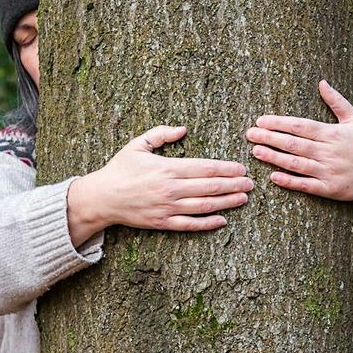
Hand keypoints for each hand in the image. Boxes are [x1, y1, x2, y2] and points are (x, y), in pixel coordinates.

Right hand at [72, 125, 253, 234]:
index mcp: (168, 168)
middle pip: (210, 187)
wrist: (101, 198)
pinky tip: (222, 220)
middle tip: (251, 184)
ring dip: (227, 202)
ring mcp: (168, 208)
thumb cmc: (120, 169)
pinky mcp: (163, 223)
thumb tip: (183, 128)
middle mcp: (171, 189)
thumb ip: (161, 134)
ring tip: (243, 198)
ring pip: (205, 206)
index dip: (226, 168)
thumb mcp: (137, 145)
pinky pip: (190, 225)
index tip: (241, 168)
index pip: (205, 168)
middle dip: (234, 185)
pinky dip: (208, 223)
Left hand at [244, 79, 352, 204]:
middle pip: (295, 144)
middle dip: (270, 138)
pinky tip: (273, 176)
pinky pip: (306, 185)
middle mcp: (329, 152)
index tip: (261, 121)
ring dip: (275, 158)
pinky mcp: (329, 189)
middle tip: (250, 134)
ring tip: (256, 151)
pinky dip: (289, 181)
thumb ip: (337, 101)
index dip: (280, 123)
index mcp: (332, 133)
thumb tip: (322, 82)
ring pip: (297, 164)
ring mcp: (328, 171)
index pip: (301, 126)